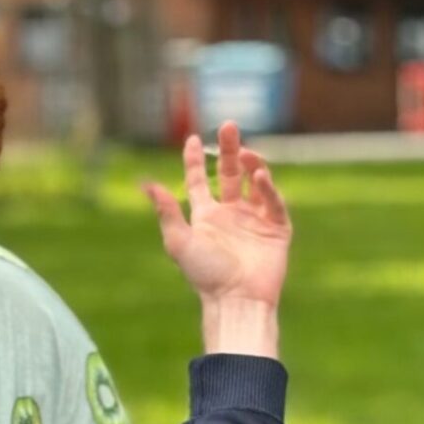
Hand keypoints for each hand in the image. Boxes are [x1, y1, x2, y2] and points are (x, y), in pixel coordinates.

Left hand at [144, 123, 291, 355]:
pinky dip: (267, 187)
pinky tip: (259, 175)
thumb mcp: (179, 241)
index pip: (200, 181)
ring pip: (254, 182)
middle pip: (230, 173)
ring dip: (250, 164)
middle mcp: (230, 215)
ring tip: (246, 152)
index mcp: (206, 217)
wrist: (236, 298)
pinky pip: (273, 201)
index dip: (195, 160)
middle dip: (229, 149)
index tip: (192, 137)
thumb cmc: (204, 274)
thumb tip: (147, 184)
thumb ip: (166, 211)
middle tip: (229, 125)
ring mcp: (254, 220)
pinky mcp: (276, 229)